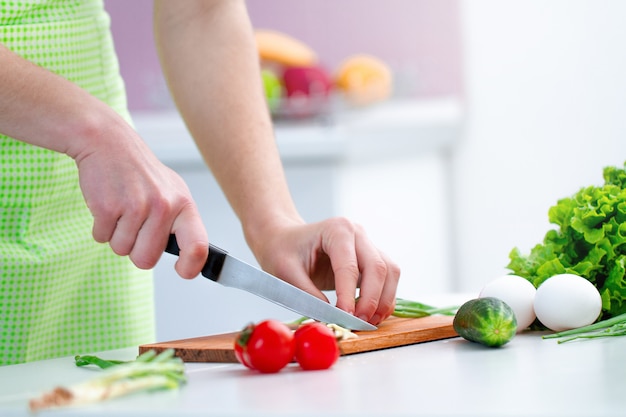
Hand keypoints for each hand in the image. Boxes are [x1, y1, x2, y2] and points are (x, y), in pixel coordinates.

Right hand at [72, 121, 208, 278]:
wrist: (109, 143)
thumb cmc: (142, 174)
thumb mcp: (172, 193)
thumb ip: (180, 224)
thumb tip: (192, 259)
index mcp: (183, 205)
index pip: (198, 246)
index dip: (191, 266)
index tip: (182, 271)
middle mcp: (163, 206)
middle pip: (147, 259)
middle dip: (136, 249)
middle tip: (134, 225)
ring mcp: (136, 206)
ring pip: (122, 250)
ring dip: (117, 236)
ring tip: (122, 209)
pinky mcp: (108, 207)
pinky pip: (102, 239)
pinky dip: (101, 227)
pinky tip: (108, 204)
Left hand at [250, 217, 400, 324]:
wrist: (286, 239)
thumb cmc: (283, 250)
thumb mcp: (285, 271)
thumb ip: (307, 294)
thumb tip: (330, 318)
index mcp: (336, 230)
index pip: (349, 266)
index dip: (349, 295)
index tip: (345, 318)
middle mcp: (357, 233)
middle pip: (378, 268)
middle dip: (371, 300)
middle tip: (359, 324)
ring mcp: (367, 244)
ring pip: (389, 272)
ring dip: (383, 300)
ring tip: (368, 322)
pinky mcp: (371, 258)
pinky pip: (387, 278)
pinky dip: (384, 298)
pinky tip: (371, 314)